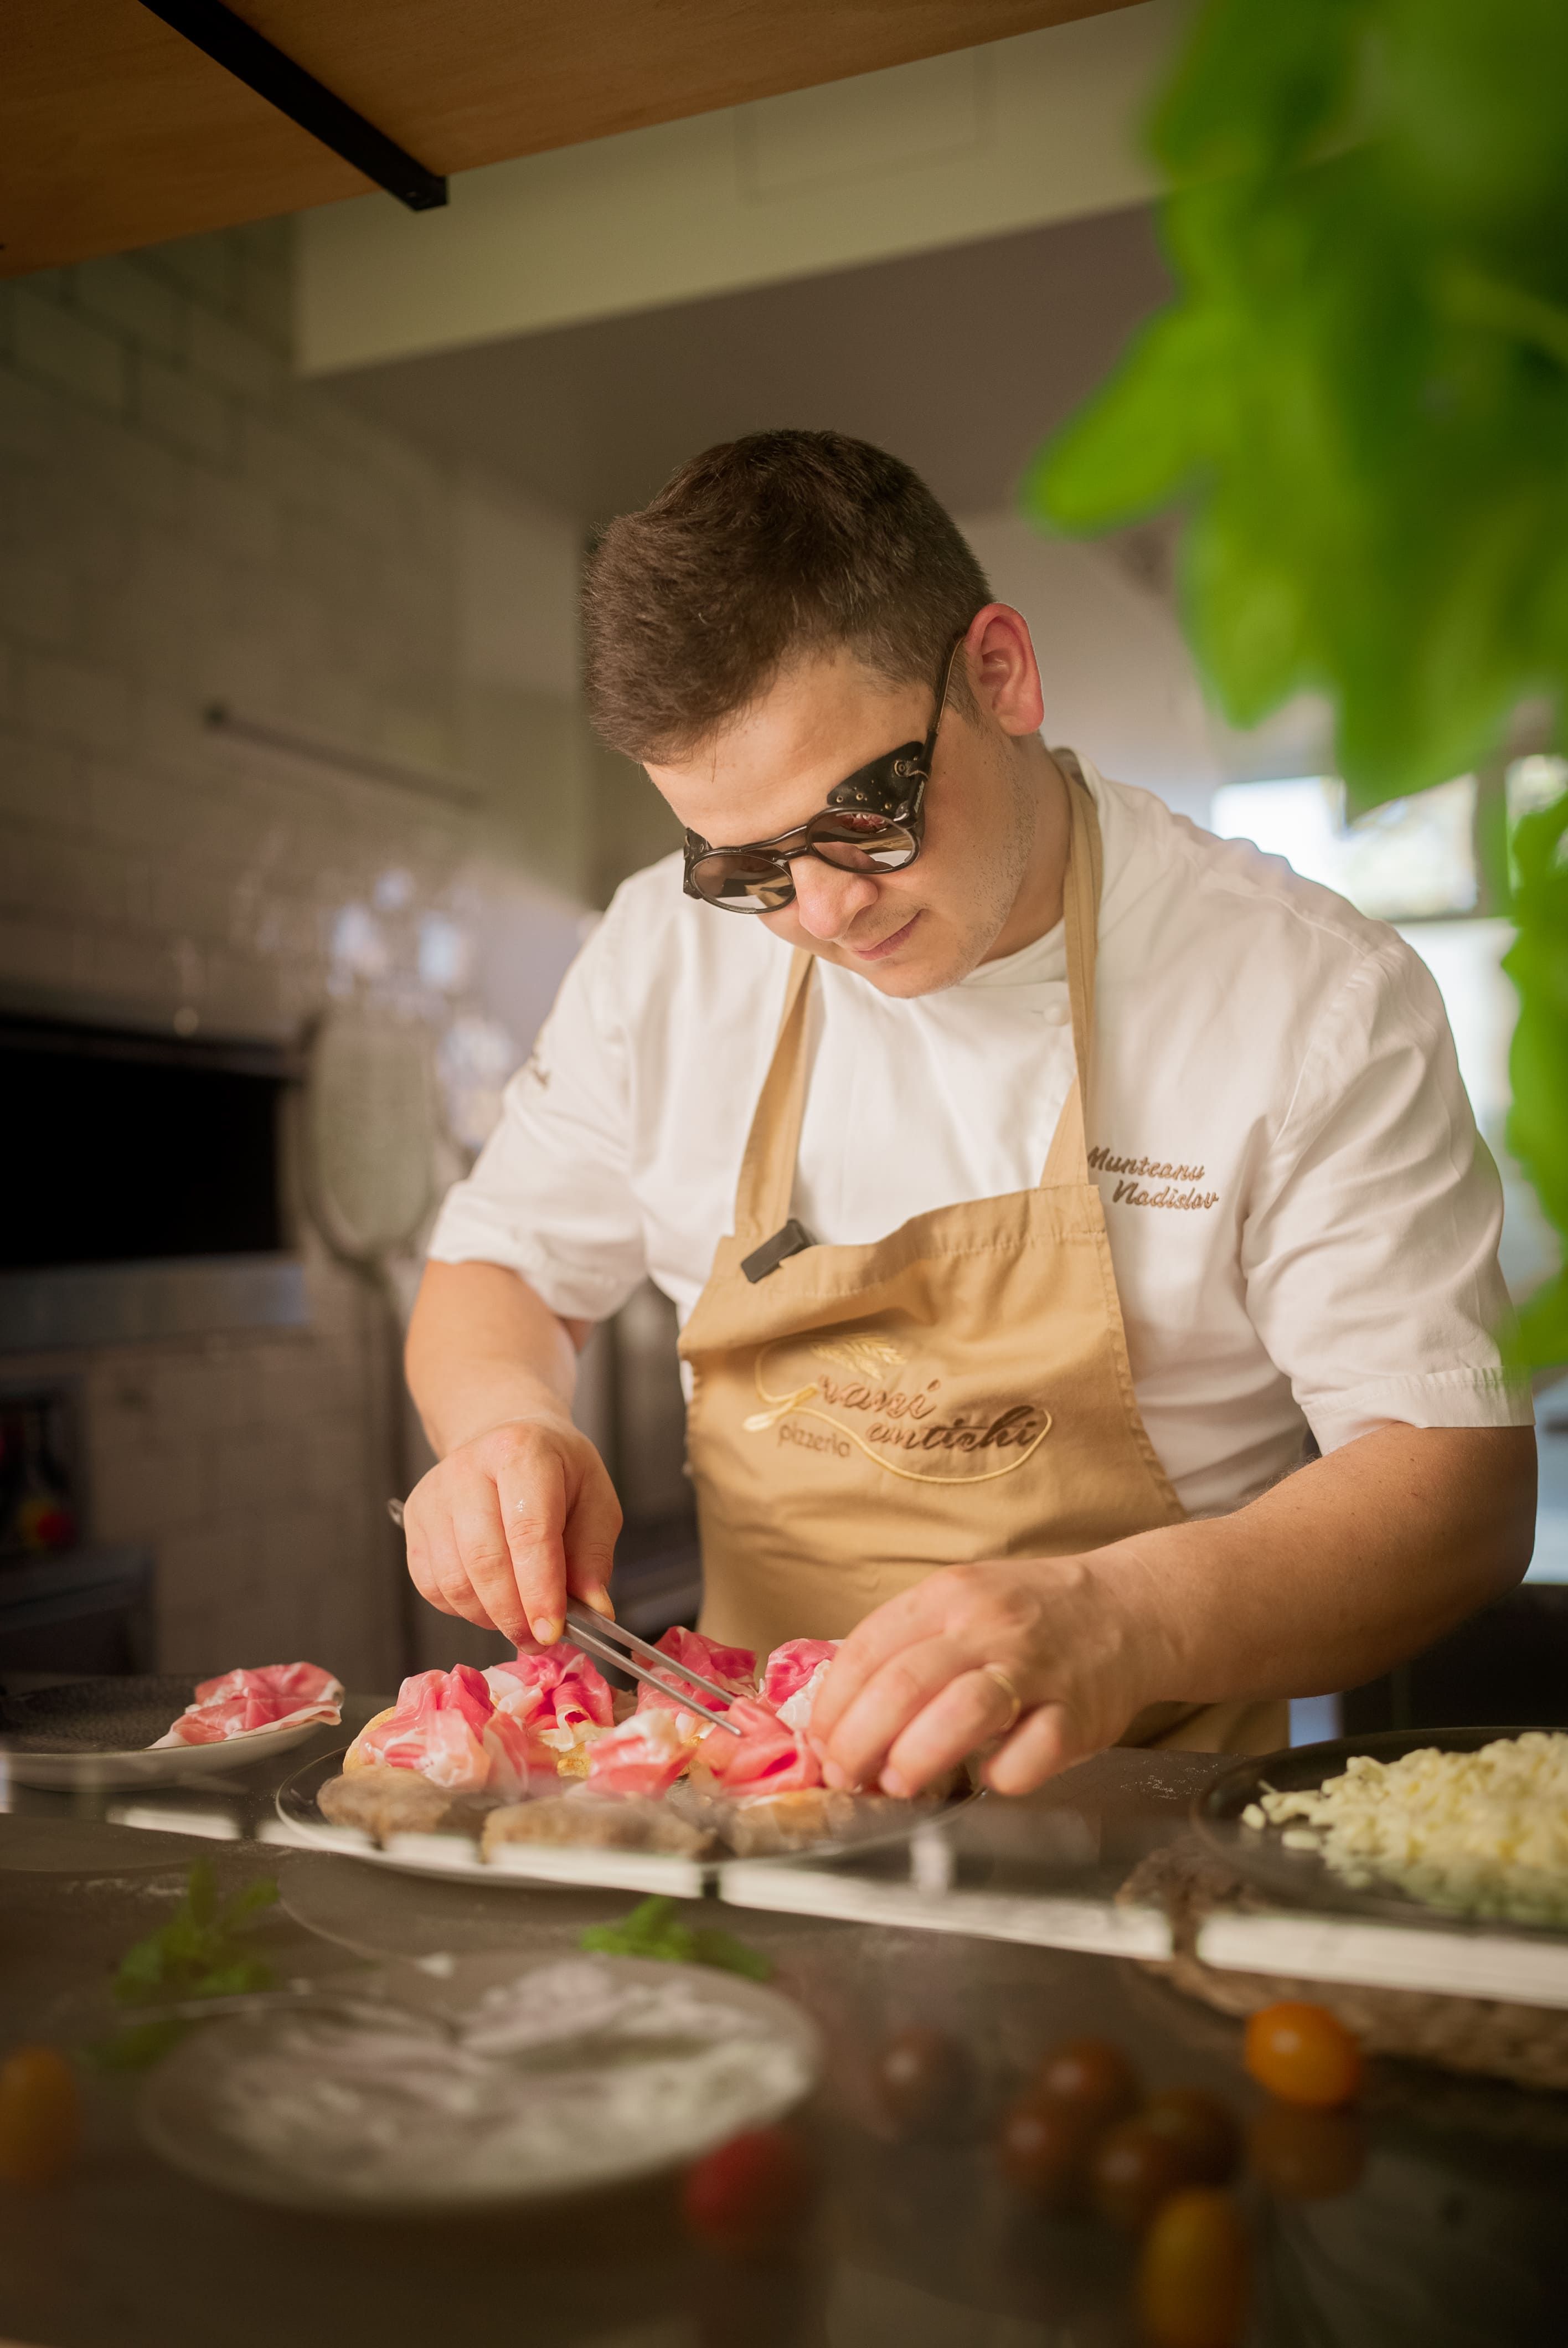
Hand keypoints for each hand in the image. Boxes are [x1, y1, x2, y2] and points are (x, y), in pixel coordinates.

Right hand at [402, 1414, 621, 1646]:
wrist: (506, 1438)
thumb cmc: (556, 1471)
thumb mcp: (595, 1500)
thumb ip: (593, 1555)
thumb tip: (595, 1609)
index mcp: (522, 1453)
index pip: (528, 1531)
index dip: (541, 1589)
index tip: (552, 1631)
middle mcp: (468, 1469)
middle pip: (486, 1560)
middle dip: (514, 1615)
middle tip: (538, 1641)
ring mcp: (434, 1495)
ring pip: (454, 1580)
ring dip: (489, 1616)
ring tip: (518, 1619)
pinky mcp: (414, 1520)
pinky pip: (431, 1585)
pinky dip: (462, 1608)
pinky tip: (489, 1601)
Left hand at [809, 1552, 1168, 1797]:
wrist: (1129, 1610)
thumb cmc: (1030, 1619)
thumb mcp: (962, 1605)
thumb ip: (906, 1648)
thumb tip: (838, 1718)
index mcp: (950, 1595)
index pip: (868, 1650)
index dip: (834, 1706)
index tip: (822, 1744)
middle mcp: (990, 1625)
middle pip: (903, 1685)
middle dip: (859, 1743)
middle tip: (847, 1777)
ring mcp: (1037, 1669)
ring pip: (960, 1713)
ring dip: (915, 1759)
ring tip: (897, 1785)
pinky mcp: (1078, 1716)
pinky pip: (1028, 1756)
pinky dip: (998, 1777)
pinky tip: (987, 1777)